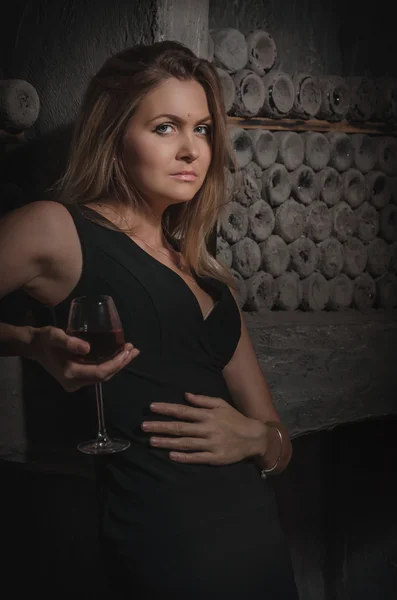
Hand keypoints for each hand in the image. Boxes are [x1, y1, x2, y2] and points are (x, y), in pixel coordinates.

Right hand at [28, 325, 138, 391]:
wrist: (34, 346)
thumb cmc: (45, 340)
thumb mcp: (55, 337)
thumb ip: (70, 342)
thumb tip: (87, 348)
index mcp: (71, 374)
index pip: (100, 372)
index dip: (116, 363)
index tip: (127, 351)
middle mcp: (75, 383)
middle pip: (104, 376)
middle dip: (121, 363)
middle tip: (134, 350)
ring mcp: (77, 383)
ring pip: (103, 376)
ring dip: (118, 364)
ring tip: (130, 351)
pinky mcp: (78, 378)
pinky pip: (98, 373)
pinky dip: (110, 364)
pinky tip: (118, 355)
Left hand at [141, 392, 267, 464]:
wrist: (253, 437)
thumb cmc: (235, 419)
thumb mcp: (221, 404)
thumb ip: (203, 400)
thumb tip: (185, 395)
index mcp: (207, 415)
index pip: (183, 411)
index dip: (166, 409)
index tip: (151, 408)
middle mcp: (207, 429)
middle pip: (180, 428)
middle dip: (160, 427)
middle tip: (143, 427)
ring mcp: (210, 444)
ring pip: (185, 444)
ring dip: (167, 442)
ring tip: (151, 441)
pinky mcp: (214, 457)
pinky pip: (196, 457)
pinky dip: (183, 457)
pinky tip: (171, 455)